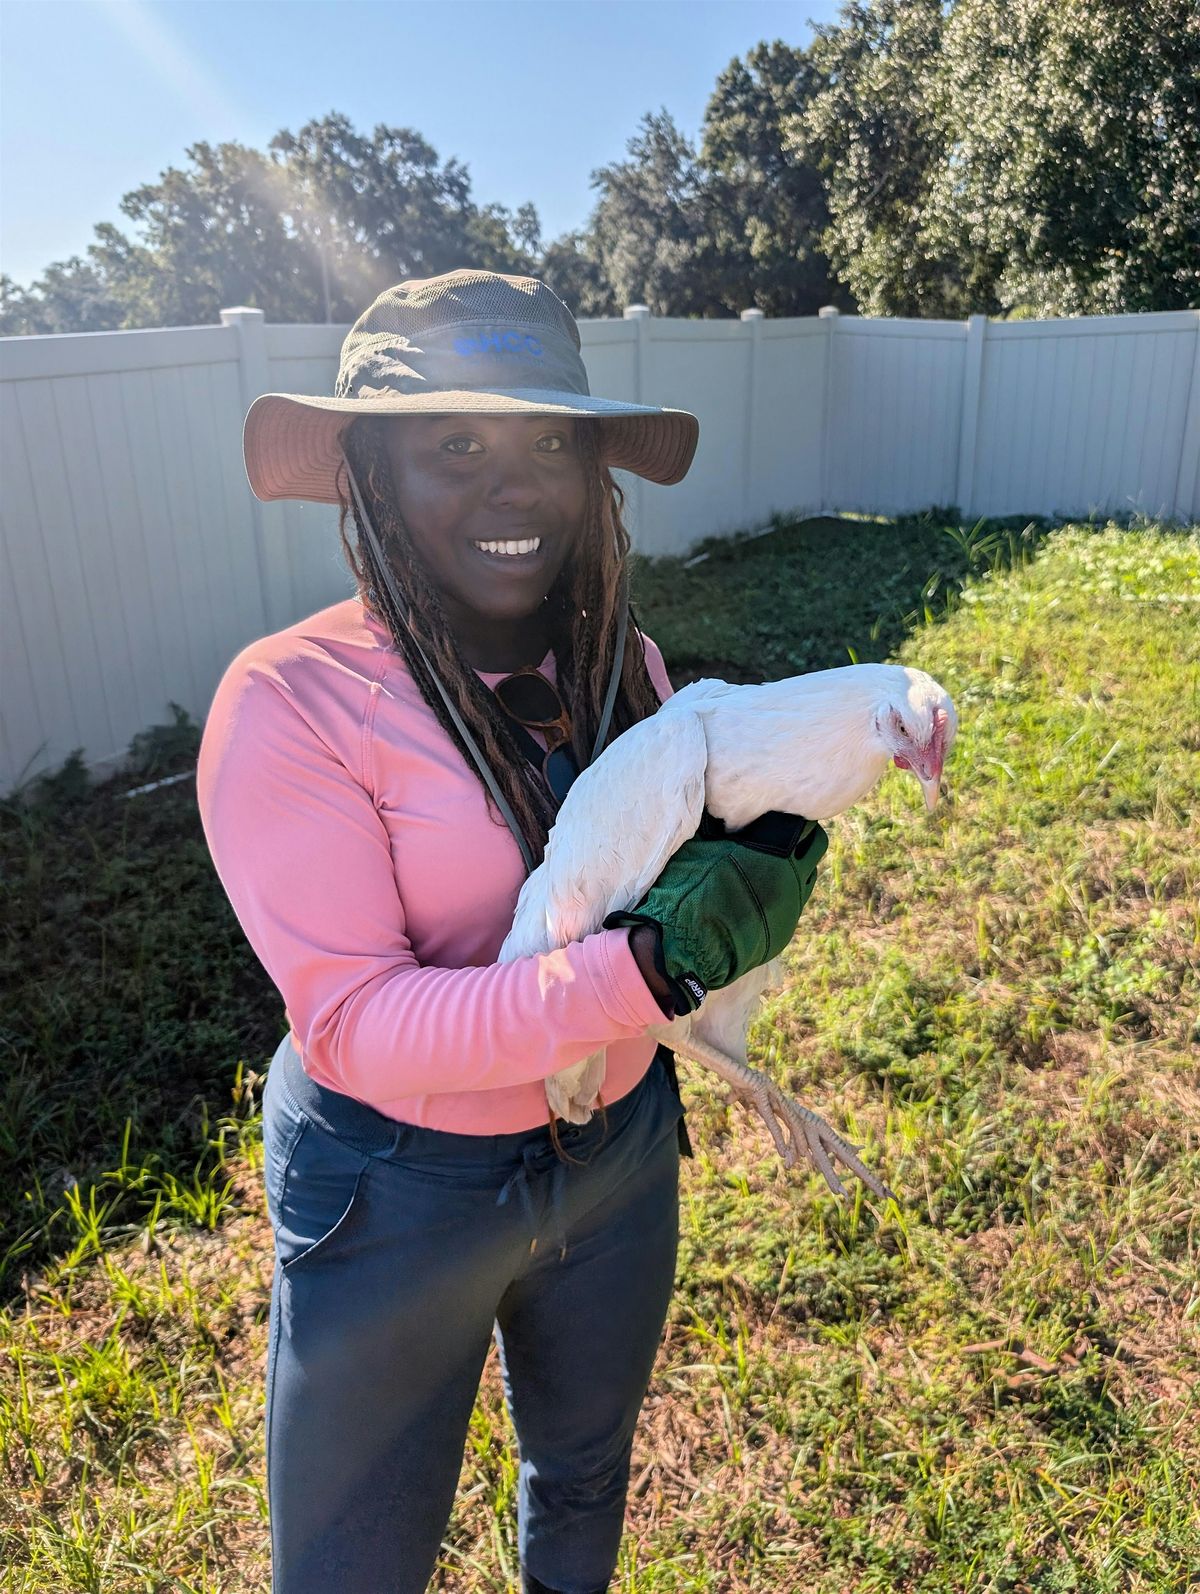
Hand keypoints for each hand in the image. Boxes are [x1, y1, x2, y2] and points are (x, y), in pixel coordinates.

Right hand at [605, 809, 828, 1013]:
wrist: (686, 946)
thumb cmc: (688, 890)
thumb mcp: (700, 848)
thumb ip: (723, 832)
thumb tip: (724, 817)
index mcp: (774, 849)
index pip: (801, 823)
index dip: (790, 818)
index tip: (778, 817)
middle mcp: (791, 875)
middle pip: (816, 845)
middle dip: (804, 838)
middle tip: (784, 837)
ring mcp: (792, 905)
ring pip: (809, 876)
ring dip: (797, 867)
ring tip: (772, 867)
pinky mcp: (784, 931)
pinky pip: (794, 904)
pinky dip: (784, 896)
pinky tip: (761, 897)